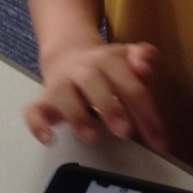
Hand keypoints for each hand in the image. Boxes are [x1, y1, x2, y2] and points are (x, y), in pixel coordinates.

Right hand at [25, 41, 167, 150]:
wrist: (68, 52)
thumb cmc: (105, 67)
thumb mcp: (128, 59)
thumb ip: (143, 59)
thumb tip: (146, 65)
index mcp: (108, 61)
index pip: (131, 86)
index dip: (147, 114)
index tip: (159, 140)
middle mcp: (83, 71)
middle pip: (95, 85)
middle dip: (110, 108)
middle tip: (126, 131)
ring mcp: (62, 85)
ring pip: (64, 96)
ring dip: (77, 116)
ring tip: (92, 137)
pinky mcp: (45, 100)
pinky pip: (34, 110)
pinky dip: (38, 124)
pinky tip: (49, 138)